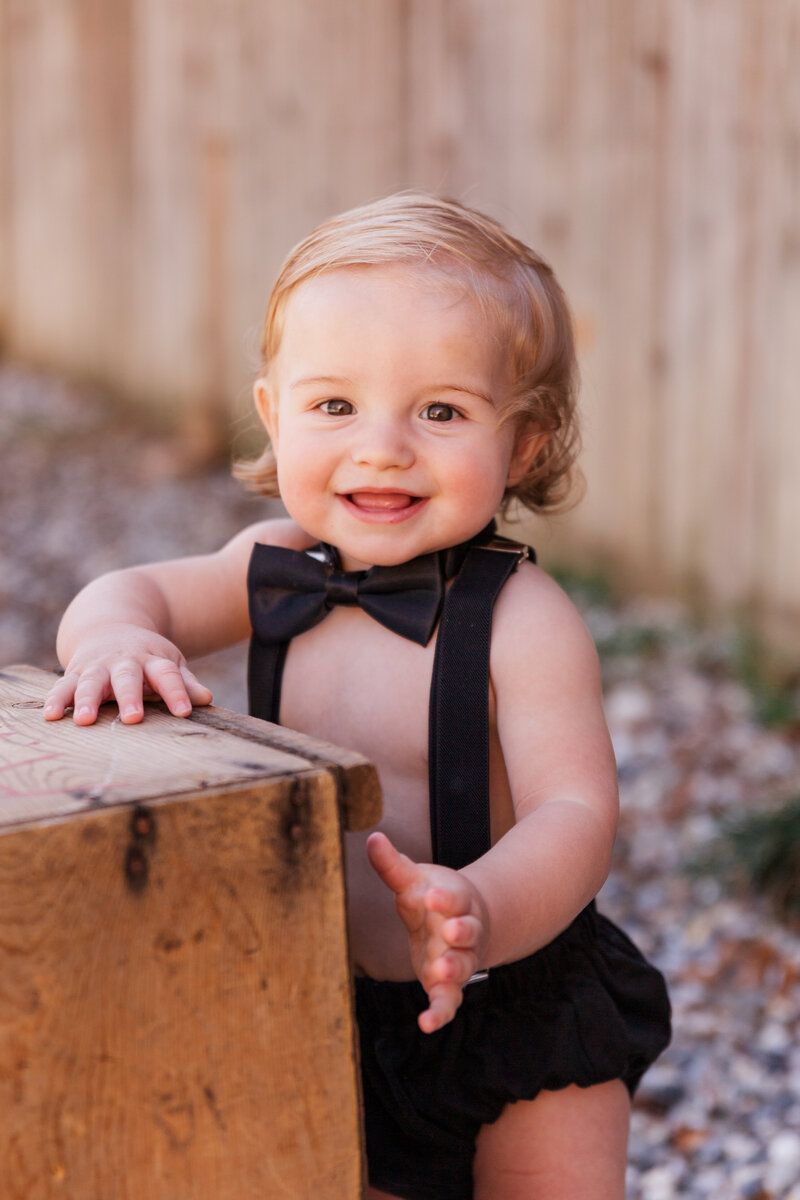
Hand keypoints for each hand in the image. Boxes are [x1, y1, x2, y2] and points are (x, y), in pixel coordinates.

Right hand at [43, 624, 211, 724]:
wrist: (111, 623)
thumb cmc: (146, 655)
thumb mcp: (169, 662)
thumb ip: (185, 682)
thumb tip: (207, 699)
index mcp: (152, 660)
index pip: (167, 675)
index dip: (177, 693)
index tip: (184, 712)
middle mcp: (124, 661)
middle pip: (127, 678)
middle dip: (129, 697)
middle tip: (133, 718)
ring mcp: (97, 666)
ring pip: (92, 681)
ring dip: (87, 700)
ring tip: (85, 720)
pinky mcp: (75, 672)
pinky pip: (63, 685)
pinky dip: (56, 699)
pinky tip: (51, 715)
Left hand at [366, 831, 489, 1032]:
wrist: (462, 921)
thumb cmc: (433, 897)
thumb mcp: (414, 879)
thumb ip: (393, 865)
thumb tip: (372, 838)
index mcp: (457, 901)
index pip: (456, 897)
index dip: (446, 897)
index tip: (432, 894)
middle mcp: (465, 931)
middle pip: (468, 932)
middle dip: (462, 931)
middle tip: (451, 930)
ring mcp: (460, 960)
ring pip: (463, 967)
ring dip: (454, 971)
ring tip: (440, 974)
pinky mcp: (449, 985)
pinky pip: (450, 1002)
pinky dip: (440, 1013)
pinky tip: (426, 1024)